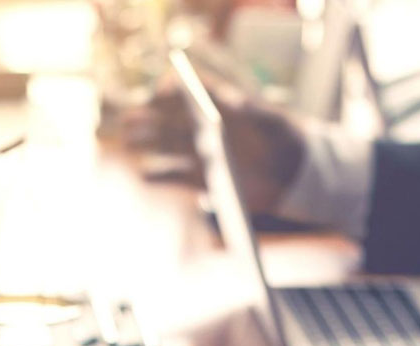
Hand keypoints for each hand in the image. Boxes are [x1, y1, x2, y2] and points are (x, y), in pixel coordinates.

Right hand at [124, 73, 304, 215]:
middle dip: (148, 119)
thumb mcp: (273, 120)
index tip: (159, 93)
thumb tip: (230, 101)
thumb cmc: (283, 137)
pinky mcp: (202, 180)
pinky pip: (175, 177)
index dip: (173, 92)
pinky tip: (144, 174)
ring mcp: (200, 153)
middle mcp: (204, 128)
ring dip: (147, 143)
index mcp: (219, 106)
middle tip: (128, 119)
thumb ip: (253, 110)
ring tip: (127, 142)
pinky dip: (160, 176)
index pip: (190, 92)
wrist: (291, 174)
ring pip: (167, 145)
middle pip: (171, 120)